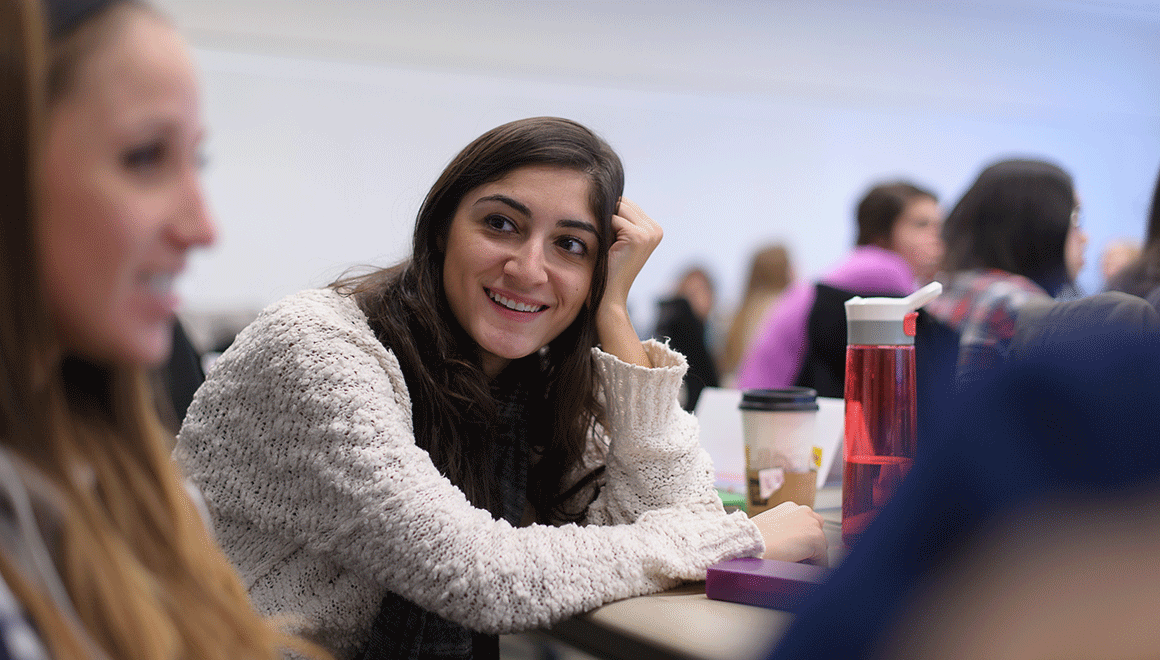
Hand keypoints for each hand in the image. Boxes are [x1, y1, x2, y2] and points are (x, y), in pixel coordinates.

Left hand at [601, 197, 662, 314]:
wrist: (608, 296)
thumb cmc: (607, 268)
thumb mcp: (615, 238)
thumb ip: (617, 217)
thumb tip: (603, 192)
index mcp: (653, 228)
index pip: (626, 204)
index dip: (610, 216)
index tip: (606, 237)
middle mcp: (656, 229)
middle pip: (622, 203)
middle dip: (607, 217)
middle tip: (604, 242)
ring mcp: (649, 233)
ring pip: (617, 209)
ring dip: (604, 224)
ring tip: (605, 245)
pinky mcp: (638, 237)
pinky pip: (612, 219)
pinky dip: (603, 230)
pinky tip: (606, 248)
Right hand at [751, 502, 827, 565]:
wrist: (751, 541)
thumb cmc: (752, 537)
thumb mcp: (768, 526)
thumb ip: (782, 529)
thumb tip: (787, 542)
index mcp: (791, 508)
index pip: (805, 524)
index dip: (800, 539)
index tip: (794, 550)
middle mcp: (804, 511)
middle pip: (816, 533)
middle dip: (809, 545)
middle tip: (797, 557)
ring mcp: (812, 525)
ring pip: (820, 546)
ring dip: (811, 555)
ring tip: (798, 564)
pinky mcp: (817, 539)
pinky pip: (822, 559)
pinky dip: (815, 567)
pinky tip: (802, 570)